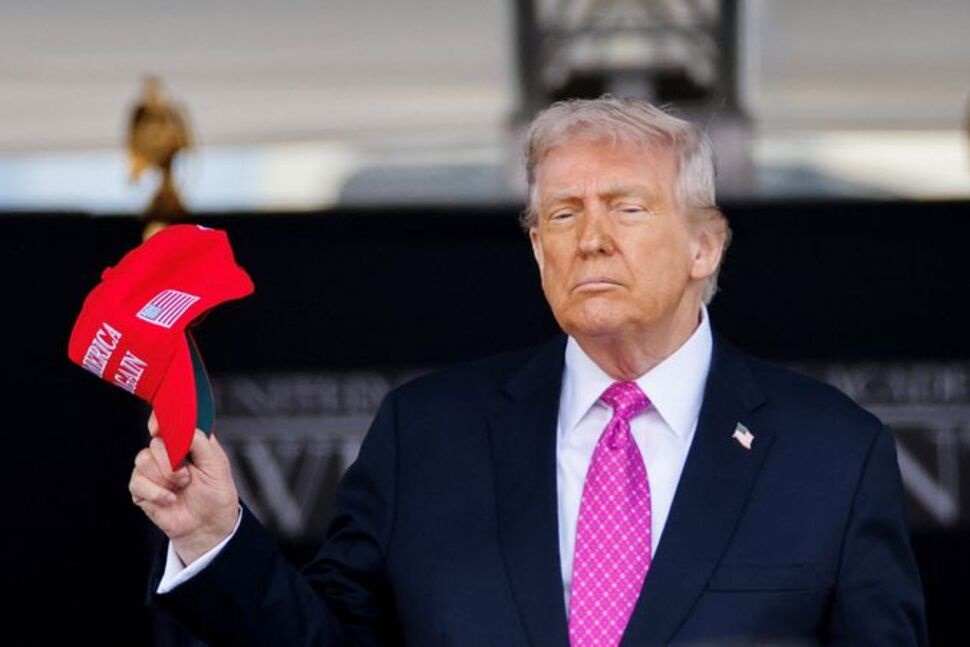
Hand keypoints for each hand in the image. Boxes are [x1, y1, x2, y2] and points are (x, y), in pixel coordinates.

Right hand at [129, 411, 239, 565]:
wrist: (208, 525)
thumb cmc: (215, 493)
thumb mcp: (217, 463)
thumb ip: (200, 441)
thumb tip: (182, 427)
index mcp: (185, 441)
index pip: (166, 422)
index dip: (159, 421)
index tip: (158, 428)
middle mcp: (166, 452)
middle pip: (155, 443)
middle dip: (170, 462)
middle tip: (186, 476)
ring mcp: (152, 470)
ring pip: (142, 460)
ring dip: (165, 478)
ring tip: (180, 487)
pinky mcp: (141, 488)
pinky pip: (137, 483)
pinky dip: (156, 493)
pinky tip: (170, 499)